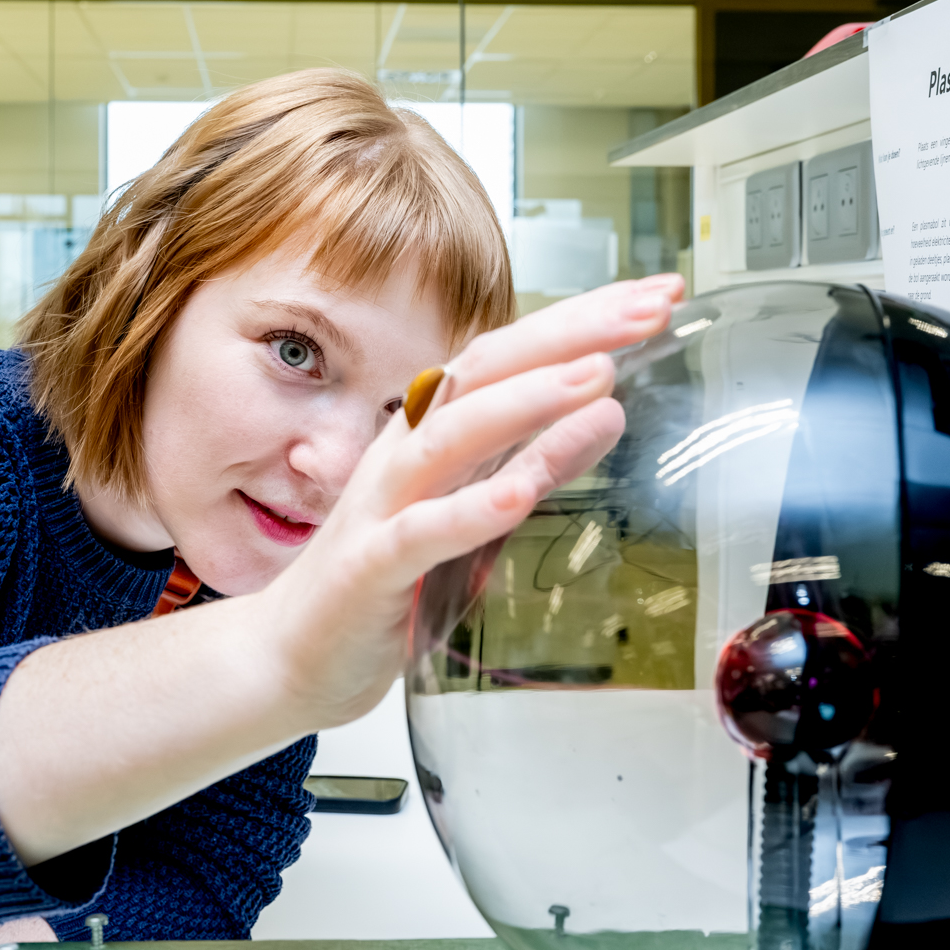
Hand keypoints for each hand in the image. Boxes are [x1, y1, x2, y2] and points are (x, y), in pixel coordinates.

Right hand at [0, 274, 679, 865]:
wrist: (291, 655)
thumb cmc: (384, 579)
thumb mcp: (480, 508)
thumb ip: (538, 458)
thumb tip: (609, 407)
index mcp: (434, 430)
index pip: (513, 355)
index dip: (585, 320)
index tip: (658, 294)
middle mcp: (406, 451)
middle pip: (486, 371)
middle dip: (570, 334)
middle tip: (648, 307)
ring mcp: (383, 505)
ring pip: (453, 436)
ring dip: (528, 402)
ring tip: (597, 374)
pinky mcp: (369, 567)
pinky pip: (421, 533)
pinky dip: (470, 511)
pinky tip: (519, 494)